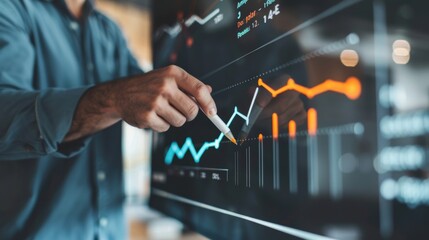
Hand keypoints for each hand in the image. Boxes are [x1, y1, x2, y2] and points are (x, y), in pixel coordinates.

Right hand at [64, 65, 215, 141]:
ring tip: (163, 111)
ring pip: (180, 121)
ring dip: (175, 120)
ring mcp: (155, 101)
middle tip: (182, 112)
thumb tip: (209, 91)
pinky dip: (162, 125)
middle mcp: (164, 86)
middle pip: (192, 110)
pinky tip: (153, 116)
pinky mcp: (147, 116)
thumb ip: (189, 85)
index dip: (209, 103)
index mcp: (173, 73)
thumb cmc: (149, 86)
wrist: (120, 94)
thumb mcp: (168, 78)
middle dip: (190, 115)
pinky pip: (166, 127)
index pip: (199, 90)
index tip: (213, 113)